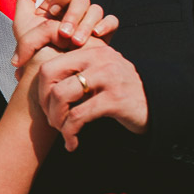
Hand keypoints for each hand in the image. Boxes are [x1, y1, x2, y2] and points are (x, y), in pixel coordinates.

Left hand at [11, 0, 118, 70]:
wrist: (50, 78)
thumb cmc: (34, 54)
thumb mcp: (22, 26)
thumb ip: (24, 0)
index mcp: (58, 4)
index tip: (52, 11)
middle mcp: (74, 11)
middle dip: (72, 14)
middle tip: (63, 32)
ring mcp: (88, 23)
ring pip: (96, 9)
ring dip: (85, 24)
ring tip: (74, 42)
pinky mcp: (101, 36)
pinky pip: (111, 21)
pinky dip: (104, 25)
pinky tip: (95, 35)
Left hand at [34, 45, 148, 150]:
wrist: (159, 104)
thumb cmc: (120, 92)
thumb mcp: (99, 73)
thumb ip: (75, 71)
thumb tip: (34, 78)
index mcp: (90, 50)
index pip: (50, 61)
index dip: (37, 85)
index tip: (39, 104)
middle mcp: (98, 58)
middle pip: (49, 74)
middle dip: (43, 101)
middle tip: (49, 119)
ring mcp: (107, 77)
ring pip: (61, 95)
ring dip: (56, 119)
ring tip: (62, 131)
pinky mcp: (115, 99)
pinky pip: (79, 116)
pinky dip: (70, 133)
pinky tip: (73, 143)